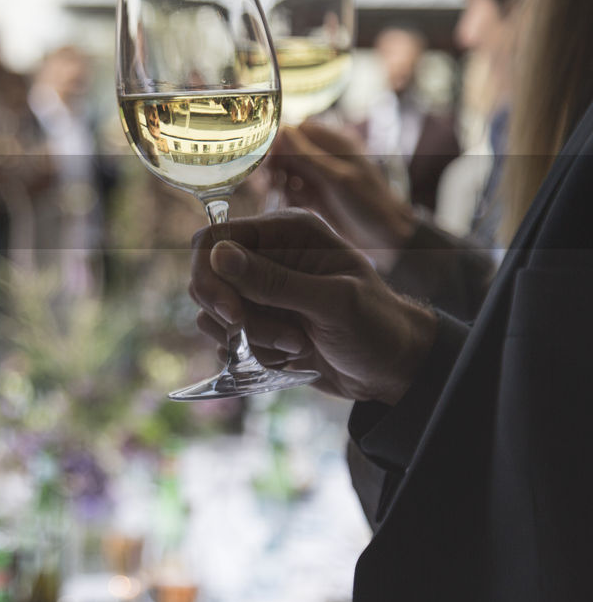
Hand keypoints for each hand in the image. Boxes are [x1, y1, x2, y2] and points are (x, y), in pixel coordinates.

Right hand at [189, 210, 436, 404]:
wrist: (394, 369)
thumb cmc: (378, 326)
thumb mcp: (332, 302)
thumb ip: (273, 280)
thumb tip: (217, 255)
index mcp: (288, 231)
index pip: (216, 236)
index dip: (210, 273)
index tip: (232, 312)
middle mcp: (268, 255)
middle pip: (208, 277)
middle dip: (237, 316)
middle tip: (280, 338)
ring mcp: (261, 290)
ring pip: (215, 313)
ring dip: (252, 338)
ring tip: (298, 346)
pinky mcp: (257, 322)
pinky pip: (226, 338)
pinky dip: (252, 353)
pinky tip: (290, 357)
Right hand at [269, 121, 416, 270]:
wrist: (386, 240)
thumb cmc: (369, 204)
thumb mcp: (337, 178)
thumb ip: (308, 155)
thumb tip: (282, 131)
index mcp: (337, 145)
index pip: (299, 131)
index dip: (281, 142)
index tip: (270, 160)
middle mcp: (327, 157)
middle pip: (290, 151)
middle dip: (277, 163)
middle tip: (270, 180)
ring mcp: (321, 178)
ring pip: (289, 171)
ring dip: (280, 180)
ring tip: (280, 193)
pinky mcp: (317, 197)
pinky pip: (294, 190)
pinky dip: (288, 196)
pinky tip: (291, 204)